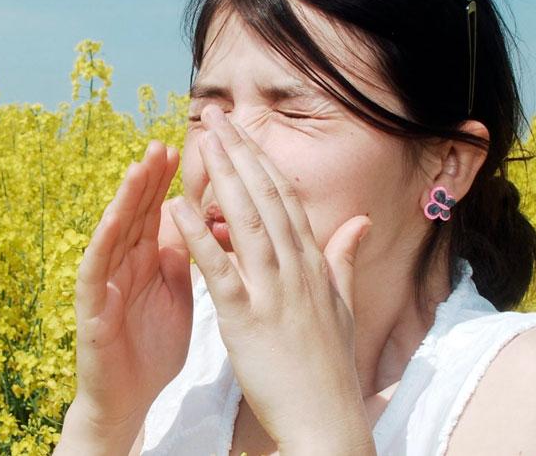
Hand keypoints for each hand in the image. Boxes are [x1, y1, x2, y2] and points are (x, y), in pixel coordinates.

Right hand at [66, 140, 190, 448]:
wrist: (130, 399)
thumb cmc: (152, 349)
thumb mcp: (176, 297)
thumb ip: (180, 262)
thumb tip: (193, 225)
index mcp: (146, 261)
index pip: (157, 212)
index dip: (168, 182)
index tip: (187, 148)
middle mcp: (122, 265)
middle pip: (135, 214)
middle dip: (148, 178)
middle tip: (162, 143)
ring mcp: (104, 283)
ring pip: (113, 232)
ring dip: (125, 200)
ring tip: (138, 168)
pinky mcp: (91, 308)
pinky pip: (95, 270)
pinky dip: (104, 242)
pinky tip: (113, 220)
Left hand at [167, 106, 375, 452]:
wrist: (327, 420)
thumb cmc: (328, 367)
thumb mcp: (340, 306)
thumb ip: (343, 259)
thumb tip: (360, 222)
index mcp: (313, 264)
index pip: (285, 199)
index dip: (261, 160)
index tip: (242, 131)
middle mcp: (296, 269)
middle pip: (266, 197)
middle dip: (240, 152)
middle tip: (216, 115)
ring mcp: (273, 292)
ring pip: (246, 221)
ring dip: (222, 177)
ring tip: (202, 140)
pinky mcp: (247, 319)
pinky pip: (219, 269)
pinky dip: (197, 236)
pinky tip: (175, 207)